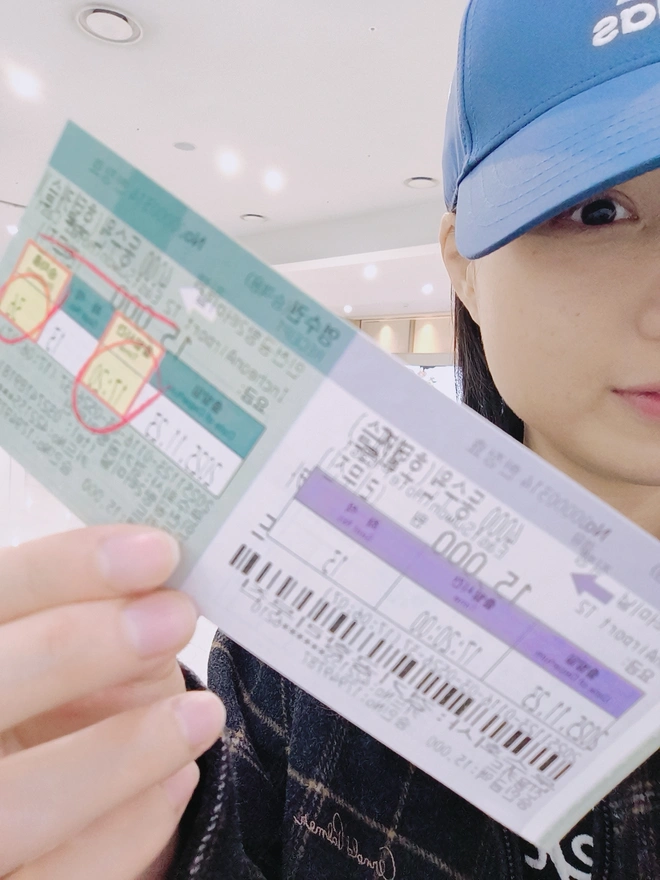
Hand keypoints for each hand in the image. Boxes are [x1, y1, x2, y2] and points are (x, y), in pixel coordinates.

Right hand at [0, 524, 225, 878]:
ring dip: (117, 756)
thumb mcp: (84, 650)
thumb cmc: (68, 698)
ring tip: (203, 714)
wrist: (56, 793)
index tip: (156, 551)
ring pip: (12, 808)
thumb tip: (160, 597)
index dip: (64, 569)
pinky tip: (176, 783)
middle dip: (74, 649)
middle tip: (174, 615)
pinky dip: (127, 830)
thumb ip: (106, 617)